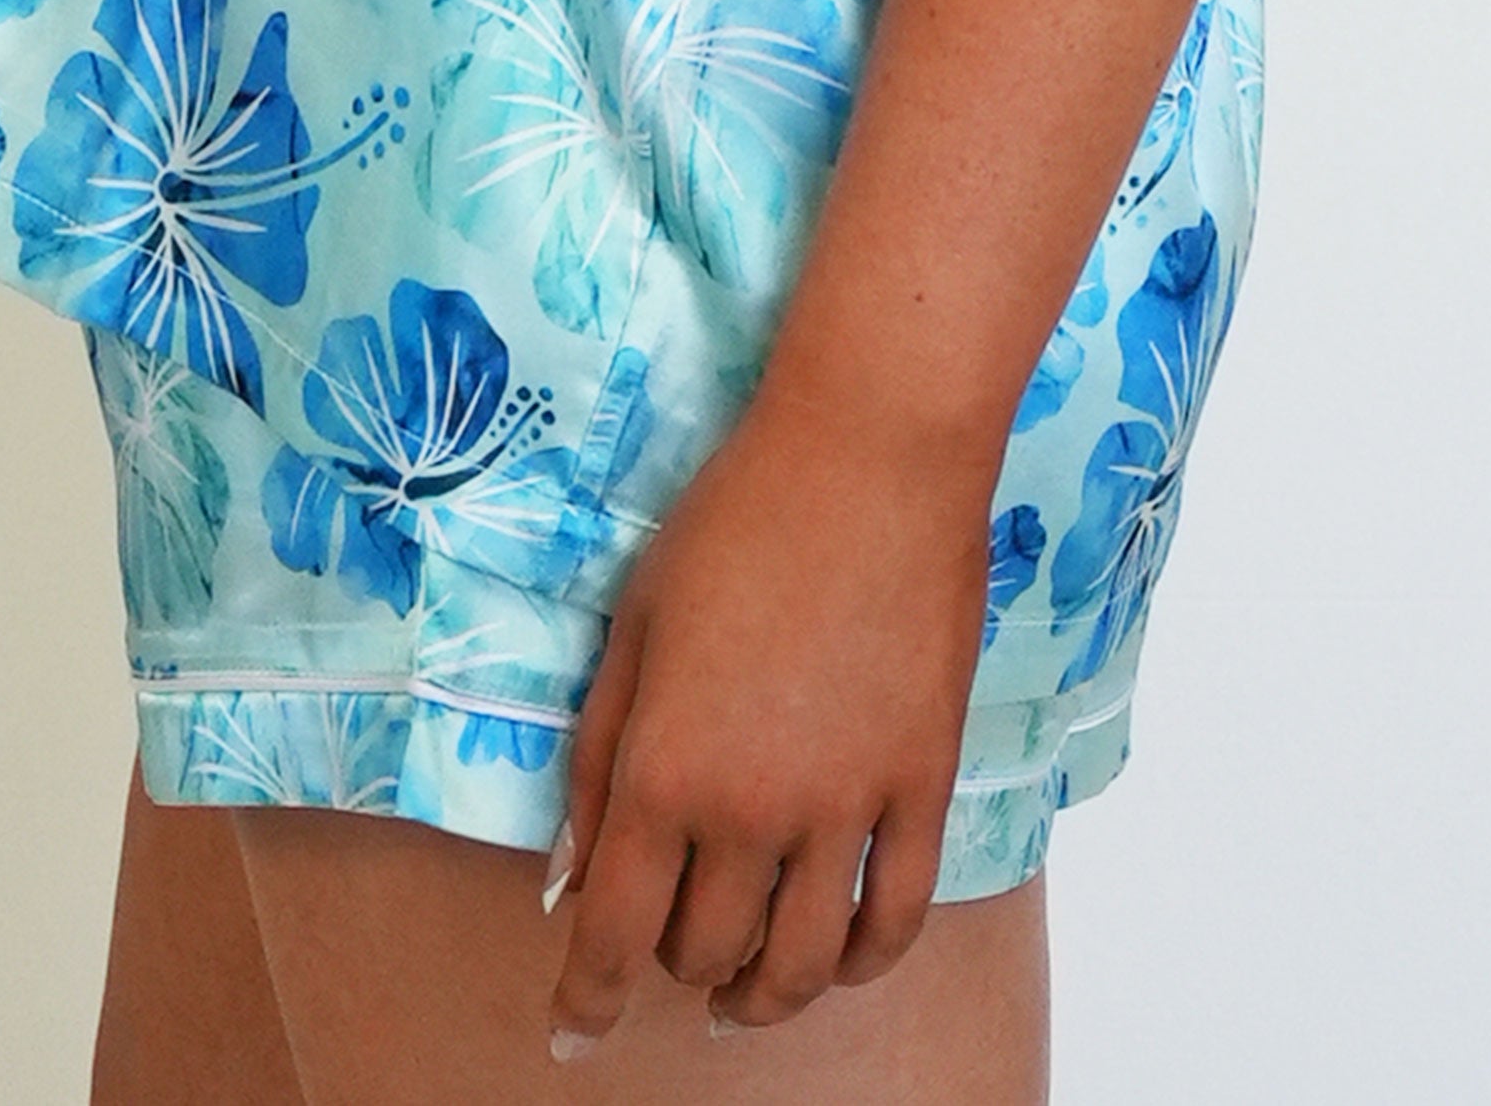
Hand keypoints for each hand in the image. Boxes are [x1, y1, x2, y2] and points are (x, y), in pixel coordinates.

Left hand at [544, 376, 994, 1054]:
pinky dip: (863, 960)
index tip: (573, 1032)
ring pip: (803, 962)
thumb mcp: (632, 626)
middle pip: (704, 950)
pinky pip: (895, 916)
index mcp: (664, 769)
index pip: (613, 931)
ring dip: (764, 994)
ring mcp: (845, 807)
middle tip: (667, 937)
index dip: (587, 998)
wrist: (867, 457)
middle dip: (673, 962)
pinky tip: (839, 958)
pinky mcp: (922, 785)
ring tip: (743, 992)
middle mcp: (750, 810)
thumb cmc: (735, 520)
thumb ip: (598, 757)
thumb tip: (568, 875)